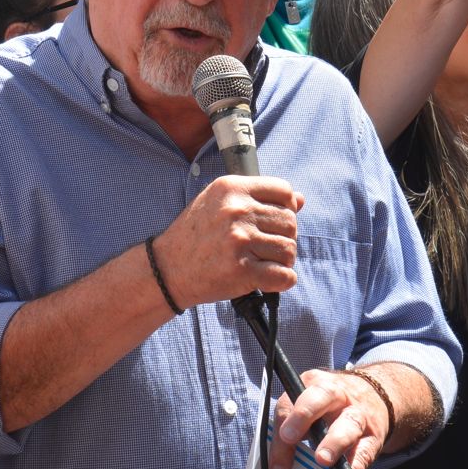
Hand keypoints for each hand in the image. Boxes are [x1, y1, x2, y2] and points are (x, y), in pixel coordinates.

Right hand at [151, 175, 303, 308]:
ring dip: (283, 260)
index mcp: (232, 188)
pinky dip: (283, 281)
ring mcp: (239, 240)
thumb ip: (258, 198)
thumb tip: (300, 200)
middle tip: (267, 247)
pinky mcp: (241, 270)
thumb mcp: (219, 203)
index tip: (275, 221)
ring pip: (289, 249)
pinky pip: (284, 276)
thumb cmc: (195, 235)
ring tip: (265, 263)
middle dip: (284, 237)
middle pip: (290, 222)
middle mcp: (237, 210)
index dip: (286, 208)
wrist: (167, 268)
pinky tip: (269, 279)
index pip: (284, 191)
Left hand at [269, 369, 389, 468]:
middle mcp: (339, 395)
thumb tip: (277, 466)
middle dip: (303, 415)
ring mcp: (359, 415)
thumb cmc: (332, 405)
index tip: (282, 436)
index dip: (286, 418)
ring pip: (348, 424)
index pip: (294, 398)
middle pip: (322, 397)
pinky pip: (364, 453)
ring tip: (322, 461)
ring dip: (334, 443)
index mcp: (316, 384)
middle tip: (289, 437)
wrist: (376, 395)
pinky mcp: (373, 438)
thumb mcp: (308, 405)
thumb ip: (289, 428)